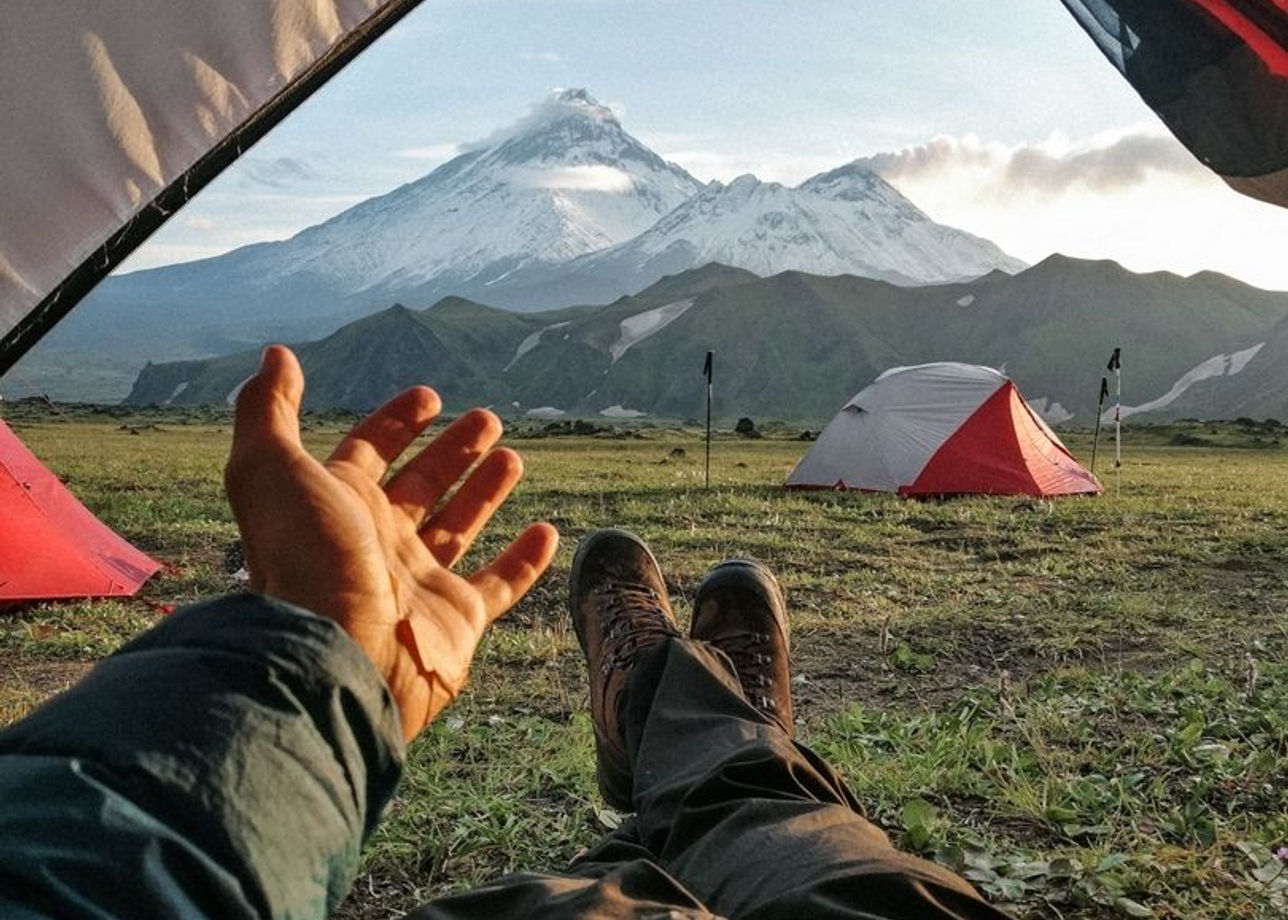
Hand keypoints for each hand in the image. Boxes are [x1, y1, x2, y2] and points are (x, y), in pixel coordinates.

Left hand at [224, 346, 558, 739]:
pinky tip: (548, 530)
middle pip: (421, 484)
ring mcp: (419, 582)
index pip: (369, 451)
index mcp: (337, 504)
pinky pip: (499, 584)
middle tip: (487, 418)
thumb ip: (270, 409)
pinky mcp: (458, 620)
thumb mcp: (270, 468)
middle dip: (451, 449)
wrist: (337, 655)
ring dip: (484, 491)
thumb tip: (277, 355)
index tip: (429, 396)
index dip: (395, 422)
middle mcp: (377, 541)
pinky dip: (526, 561)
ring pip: (459, 525)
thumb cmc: (306, 559)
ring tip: (512, 456)